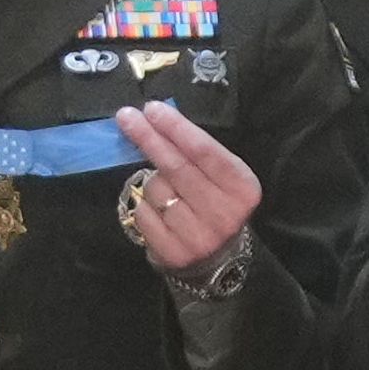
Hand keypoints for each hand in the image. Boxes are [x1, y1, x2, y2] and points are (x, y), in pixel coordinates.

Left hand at [116, 103, 262, 274]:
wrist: (218, 260)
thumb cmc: (216, 205)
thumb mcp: (222, 178)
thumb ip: (196, 153)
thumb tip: (154, 120)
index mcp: (242, 189)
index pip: (204, 151)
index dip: (176, 128)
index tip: (152, 109)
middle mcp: (224, 213)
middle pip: (176, 166)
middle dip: (149, 138)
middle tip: (126, 117)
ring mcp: (198, 236)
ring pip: (156, 189)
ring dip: (151, 181)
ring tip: (166, 190)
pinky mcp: (173, 252)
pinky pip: (143, 213)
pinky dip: (143, 205)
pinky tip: (157, 210)